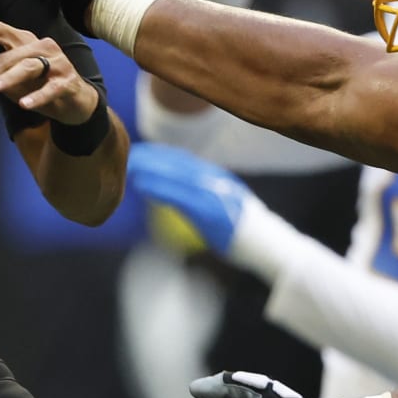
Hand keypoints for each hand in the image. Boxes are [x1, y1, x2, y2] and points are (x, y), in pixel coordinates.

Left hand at [0, 19, 100, 123]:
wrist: (75, 103)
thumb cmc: (39, 86)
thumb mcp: (12, 79)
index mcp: (24, 41)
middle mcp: (41, 46)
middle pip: (7, 56)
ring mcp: (57, 62)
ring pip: (27, 67)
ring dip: (6, 80)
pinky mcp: (68, 81)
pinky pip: (51, 88)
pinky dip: (37, 96)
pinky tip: (24, 104)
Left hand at [126, 143, 255, 253]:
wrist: (268, 246)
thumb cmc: (243, 232)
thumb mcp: (225, 205)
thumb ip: (206, 195)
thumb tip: (183, 195)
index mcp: (219, 178)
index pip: (186, 161)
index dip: (162, 154)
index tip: (142, 151)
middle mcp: (216, 181)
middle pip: (178, 163)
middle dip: (152, 157)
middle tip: (130, 154)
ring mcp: (214, 194)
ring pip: (176, 176)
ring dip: (150, 169)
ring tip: (130, 166)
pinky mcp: (209, 211)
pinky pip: (179, 196)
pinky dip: (158, 189)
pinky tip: (141, 187)